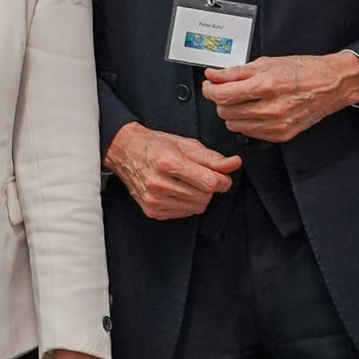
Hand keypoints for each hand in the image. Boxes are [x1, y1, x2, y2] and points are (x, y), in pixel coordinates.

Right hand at [104, 120, 239, 220]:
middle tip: (199, 176)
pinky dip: (187, 204)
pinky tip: (177, 191)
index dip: (223, 180)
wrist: (124, 152)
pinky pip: (184, 214)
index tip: (222, 176)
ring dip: (199, 196)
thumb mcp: (186, 144)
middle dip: (209, 187)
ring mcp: (153, 199)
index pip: (210, 182)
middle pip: (205, 196)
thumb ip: (212, 158)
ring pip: (196, 207)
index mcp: (168, 162)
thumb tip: (234, 164)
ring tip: (187, 183)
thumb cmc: (156, 146)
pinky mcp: (152, 210)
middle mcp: (158, 182)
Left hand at [203, 50, 358, 143]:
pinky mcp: (281, 135)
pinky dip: (246, 122)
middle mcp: (271, 108)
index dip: (209, 90)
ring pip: (234, 125)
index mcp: (266, 86)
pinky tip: (255, 110)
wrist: (331, 84)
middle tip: (226, 91)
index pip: (222, 95)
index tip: (209, 85)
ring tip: (242, 100)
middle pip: (225, 112)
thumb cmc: (303, 70)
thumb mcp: (267, 63)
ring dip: (232, 113)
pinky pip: (250, 133)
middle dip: (221, 101)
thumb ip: (235, 72)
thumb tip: (213, 75)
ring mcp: (277, 125)